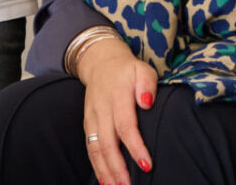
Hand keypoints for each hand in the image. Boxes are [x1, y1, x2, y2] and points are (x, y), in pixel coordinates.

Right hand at [77, 38, 156, 184]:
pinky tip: (106, 181)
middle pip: (107, 143)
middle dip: (118, 168)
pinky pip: (90, 149)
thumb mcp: (142, 68)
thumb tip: (147, 103)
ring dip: (106, 171)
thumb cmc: (127, 70)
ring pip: (95, 149)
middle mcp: (101, 110)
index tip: (146, 164)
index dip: (135, 146)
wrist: (100, 62)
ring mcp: (92, 119)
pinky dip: (96, 167)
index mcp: (117, 96)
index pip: (125, 126)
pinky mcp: (87, 125)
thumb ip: (147, 84)